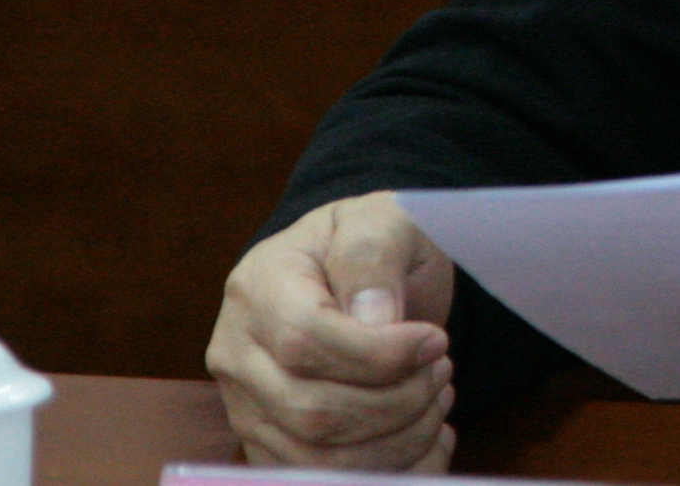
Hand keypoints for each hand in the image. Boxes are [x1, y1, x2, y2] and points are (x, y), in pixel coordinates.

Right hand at [206, 192, 460, 471]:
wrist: (357, 275)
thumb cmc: (368, 244)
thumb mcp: (379, 220)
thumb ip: (372, 257)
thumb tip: (374, 320)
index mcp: (257, 287)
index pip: (305, 340)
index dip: (379, 355)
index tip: (435, 341)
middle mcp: (237, 354)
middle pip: (313, 413)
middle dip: (399, 402)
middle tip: (442, 370)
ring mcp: (248, 409)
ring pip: (322, 463)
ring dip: (401, 441)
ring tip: (436, 397)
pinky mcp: (271, 448)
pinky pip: (326, 484)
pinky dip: (396, 471)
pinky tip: (428, 436)